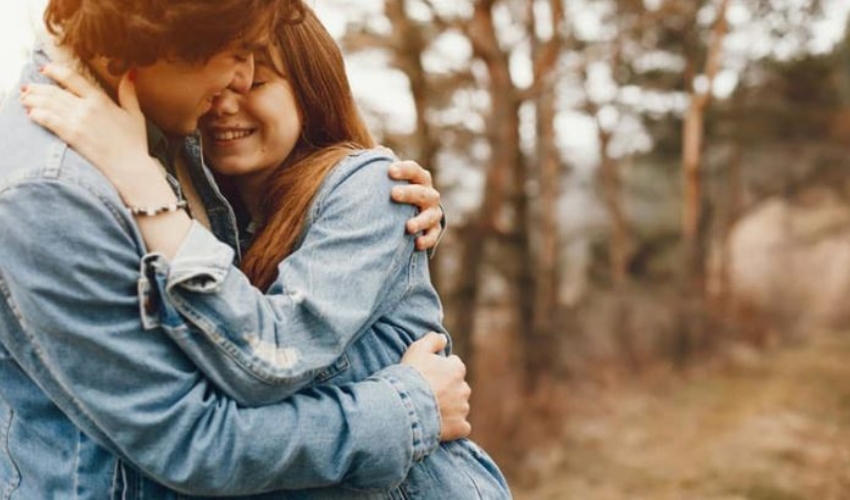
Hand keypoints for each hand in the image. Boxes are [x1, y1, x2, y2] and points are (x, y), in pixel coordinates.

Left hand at [21, 65, 169, 205]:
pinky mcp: (71, 135)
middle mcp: (86, 107)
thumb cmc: (134, 143)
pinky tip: (31, 113)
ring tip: (25, 98)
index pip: (72, 78)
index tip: (46, 69)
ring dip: (33, 99)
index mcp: (100, 99)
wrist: (130, 166)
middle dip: (38, 88)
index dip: (55, 71)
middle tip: (28, 87)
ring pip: (48, 103)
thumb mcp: (135, 114)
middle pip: (54, 91)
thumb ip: (129, 93)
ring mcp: (78, 121)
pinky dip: (37, 114)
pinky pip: (48, 120)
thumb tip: (131, 73)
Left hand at [388, 160, 443, 250]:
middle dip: (409, 193)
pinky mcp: (434, 229)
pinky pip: (434, 235)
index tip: (389, 171)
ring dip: (420, 221)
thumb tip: (379, 150)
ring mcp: (433, 212)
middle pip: (422, 192)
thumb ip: (384, 164)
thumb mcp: (392, 177)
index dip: (404, 169)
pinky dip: (428, 240)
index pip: (414, 170)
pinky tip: (417, 243)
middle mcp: (429, 194)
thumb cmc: (398, 189)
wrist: (413, 210)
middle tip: (393, 194)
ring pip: (431, 215)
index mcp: (419, 178)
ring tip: (408, 227)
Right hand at [401, 332, 471, 440]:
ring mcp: (462, 409)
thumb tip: (442, 338)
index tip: (428, 376)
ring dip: (449, 408)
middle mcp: (464, 388)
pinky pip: (462, 427)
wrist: (406, 405)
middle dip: (447, 390)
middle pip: (457, 387)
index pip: (453, 366)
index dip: (440, 371)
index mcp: (457, 369)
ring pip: (459, 407)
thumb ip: (432, 340)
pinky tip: (441, 425)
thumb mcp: (417, 349)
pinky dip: (454, 427)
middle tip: (428, 394)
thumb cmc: (411, 376)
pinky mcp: (459, 427)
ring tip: (430, 410)